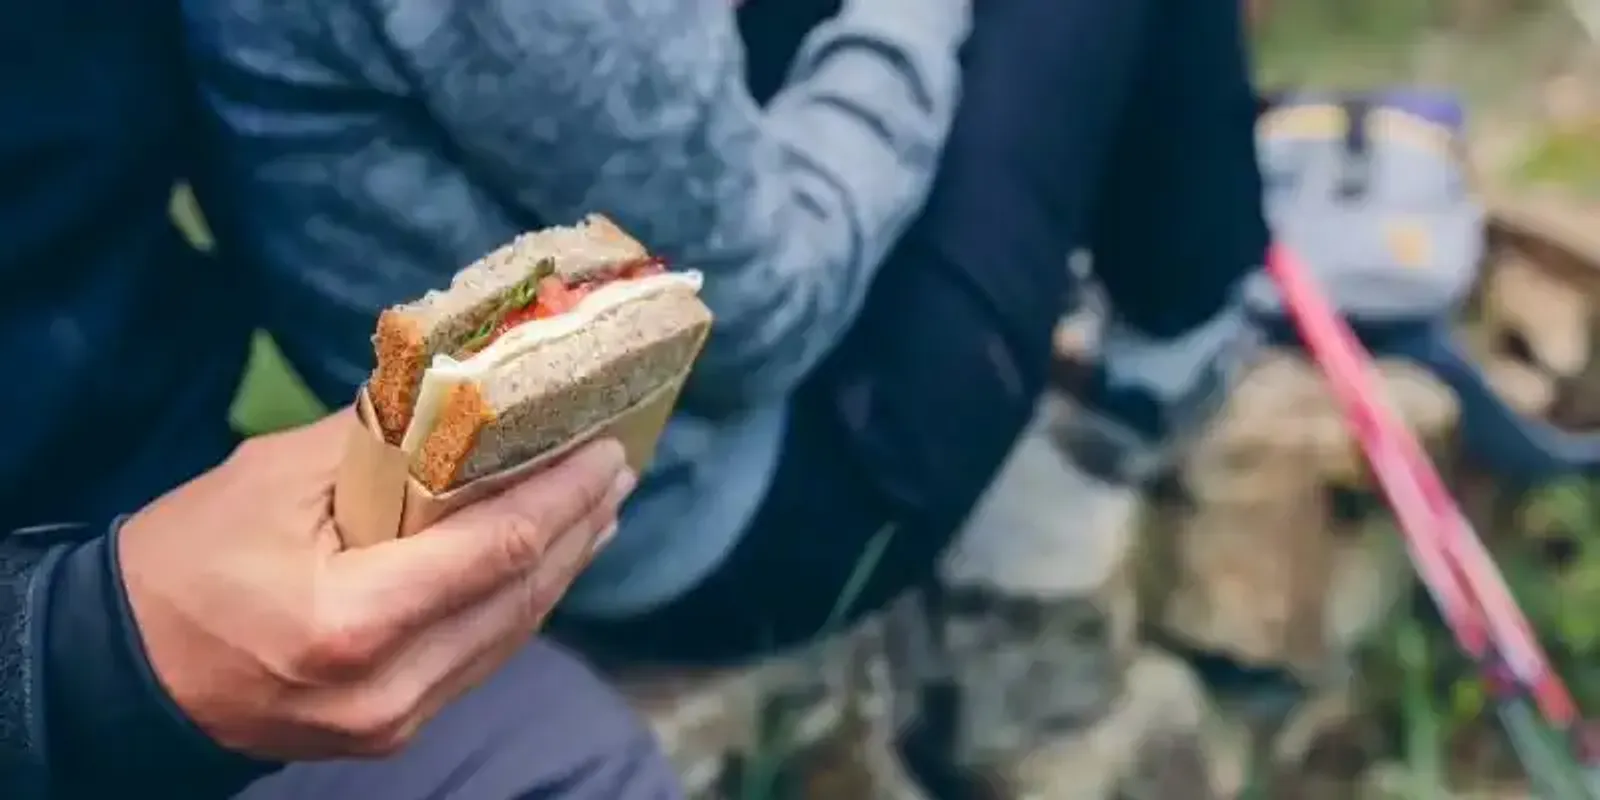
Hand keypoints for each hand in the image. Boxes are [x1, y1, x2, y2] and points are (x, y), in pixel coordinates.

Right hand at [117, 410, 633, 760]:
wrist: (124, 673)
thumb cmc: (185, 562)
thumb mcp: (273, 480)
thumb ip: (379, 441)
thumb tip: (461, 398)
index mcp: (353, 622)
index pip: (498, 550)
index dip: (564, 497)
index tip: (609, 450)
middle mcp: (389, 688)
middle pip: (520, 597)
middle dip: (578, 526)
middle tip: (618, 469)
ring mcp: (394, 722)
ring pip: (511, 634)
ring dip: (562, 567)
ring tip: (599, 508)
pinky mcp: (392, 731)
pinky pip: (480, 659)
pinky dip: (519, 604)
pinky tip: (545, 563)